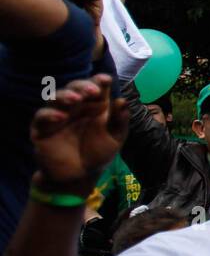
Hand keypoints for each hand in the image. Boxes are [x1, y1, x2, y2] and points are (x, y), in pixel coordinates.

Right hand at [30, 74, 127, 192]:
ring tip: (76, 99)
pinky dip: (49, 114)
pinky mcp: (41, 128)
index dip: (98, 81)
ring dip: (65, 95)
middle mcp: (74, 107)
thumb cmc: (98, 154)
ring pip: (55, 97)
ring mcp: (57, 116)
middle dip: (83, 86)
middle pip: (74, 88)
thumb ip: (119, 121)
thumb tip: (122, 101)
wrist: (80, 176)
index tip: (105, 79)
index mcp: (93, 106)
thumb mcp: (115, 138)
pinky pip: (41, 116)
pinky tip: (60, 117)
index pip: (94, 87)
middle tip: (93, 91)